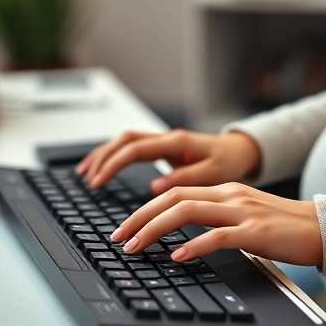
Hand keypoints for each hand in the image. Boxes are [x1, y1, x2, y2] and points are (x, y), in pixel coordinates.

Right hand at [76, 129, 261, 193]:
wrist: (239, 150)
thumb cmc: (228, 161)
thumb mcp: (213, 173)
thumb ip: (185, 178)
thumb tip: (153, 187)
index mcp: (176, 142)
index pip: (135, 149)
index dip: (113, 164)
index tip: (98, 182)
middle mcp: (167, 139)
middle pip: (124, 140)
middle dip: (102, 158)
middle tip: (88, 180)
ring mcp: (163, 142)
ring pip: (125, 141)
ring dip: (104, 155)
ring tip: (86, 174)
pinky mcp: (163, 150)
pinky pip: (133, 148)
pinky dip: (116, 157)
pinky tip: (105, 169)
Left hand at [110, 183, 322, 266]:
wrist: (321, 227)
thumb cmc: (282, 224)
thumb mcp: (244, 212)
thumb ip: (216, 217)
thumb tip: (185, 234)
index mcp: (225, 190)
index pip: (175, 192)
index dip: (146, 208)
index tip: (127, 226)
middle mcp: (229, 195)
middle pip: (173, 199)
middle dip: (140, 217)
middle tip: (118, 237)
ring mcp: (242, 211)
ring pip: (188, 212)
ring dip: (155, 229)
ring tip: (135, 246)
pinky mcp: (256, 232)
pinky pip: (218, 236)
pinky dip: (193, 245)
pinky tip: (177, 256)